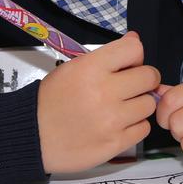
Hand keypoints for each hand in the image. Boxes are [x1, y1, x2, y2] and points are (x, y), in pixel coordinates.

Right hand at [37, 31, 159, 173]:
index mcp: (91, 68)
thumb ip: (106, 55)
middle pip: (149, 77)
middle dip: (143, 80)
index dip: (134, 57)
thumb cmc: (51, 99)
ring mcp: (111, 120)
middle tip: (130, 87)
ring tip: (120, 108)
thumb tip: (135, 39)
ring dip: (138, 104)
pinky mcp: (115, 143)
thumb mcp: (73, 68)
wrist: (32, 136)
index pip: (134, 49)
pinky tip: (118, 124)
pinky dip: (134, 126)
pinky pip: (143, 129)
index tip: (127, 65)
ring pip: (149, 104)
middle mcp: (104, 92)